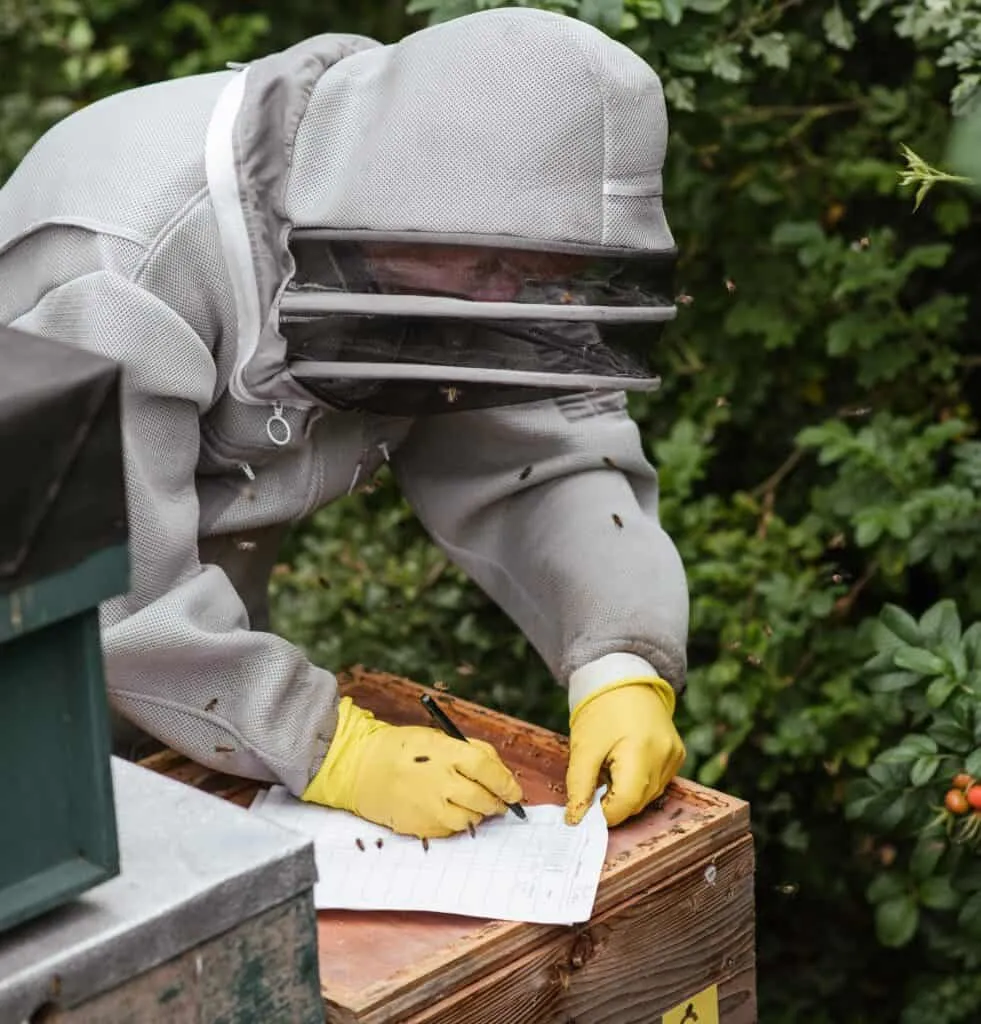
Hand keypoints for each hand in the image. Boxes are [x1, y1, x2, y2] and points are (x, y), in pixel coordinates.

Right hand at [302, 697, 523, 837]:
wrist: (360, 767)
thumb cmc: (401, 749)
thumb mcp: (437, 737)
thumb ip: (470, 751)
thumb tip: (499, 771)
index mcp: (446, 753)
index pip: (487, 769)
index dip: (506, 782)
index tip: (514, 791)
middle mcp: (439, 781)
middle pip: (483, 799)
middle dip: (497, 803)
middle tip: (501, 802)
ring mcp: (429, 807)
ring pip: (471, 819)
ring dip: (478, 814)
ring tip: (473, 804)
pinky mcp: (420, 826)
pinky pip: (451, 830)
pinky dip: (457, 823)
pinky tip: (449, 810)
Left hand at [564, 677, 684, 826]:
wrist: (623, 677)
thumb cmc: (601, 708)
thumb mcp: (583, 747)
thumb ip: (579, 786)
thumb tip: (575, 819)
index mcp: (641, 752)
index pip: (626, 804)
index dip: (603, 813)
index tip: (584, 810)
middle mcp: (665, 757)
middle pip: (638, 802)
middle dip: (613, 802)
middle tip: (593, 783)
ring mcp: (675, 756)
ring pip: (649, 795)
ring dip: (626, 792)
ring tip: (609, 767)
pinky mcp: (677, 754)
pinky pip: (658, 781)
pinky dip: (639, 781)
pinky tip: (625, 764)